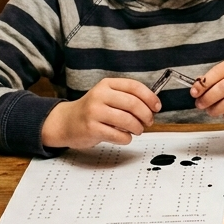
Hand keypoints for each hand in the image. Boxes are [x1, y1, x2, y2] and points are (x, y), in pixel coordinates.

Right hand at [41, 78, 161, 147]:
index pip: (134, 86)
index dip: (150, 97)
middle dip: (146, 115)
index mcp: (106, 84)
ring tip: (136, 130)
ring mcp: (94, 112)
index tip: (157, 106)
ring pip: (128, 120)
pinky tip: (123, 136)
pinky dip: (126, 138)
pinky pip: (119, 135)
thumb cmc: (91, 110)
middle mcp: (100, 95)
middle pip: (133, 104)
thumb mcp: (107, 96)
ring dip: (138, 128)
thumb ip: (127, 97)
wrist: (66, 122)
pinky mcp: (92, 128)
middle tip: (148, 121)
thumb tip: (152, 105)